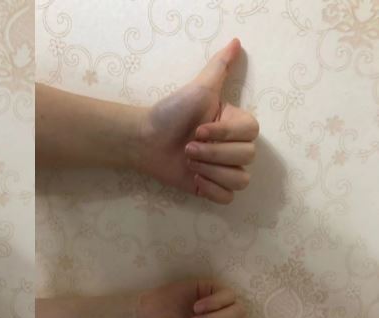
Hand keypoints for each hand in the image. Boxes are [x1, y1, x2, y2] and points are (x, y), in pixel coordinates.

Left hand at [133, 38, 258, 203]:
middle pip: (247, 157)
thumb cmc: (170, 112)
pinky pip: (227, 198)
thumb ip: (219, 67)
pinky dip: (211, 189)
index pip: (251, 134)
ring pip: (240, 180)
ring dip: (212, 171)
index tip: (198, 128)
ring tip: (189, 162)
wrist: (144, 139)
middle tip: (187, 147)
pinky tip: (194, 178)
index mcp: (236, 124)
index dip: (225, 134)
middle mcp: (233, 147)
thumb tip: (236, 41)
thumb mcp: (198, 88)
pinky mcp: (210, 188)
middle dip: (213, 153)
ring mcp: (223, 169)